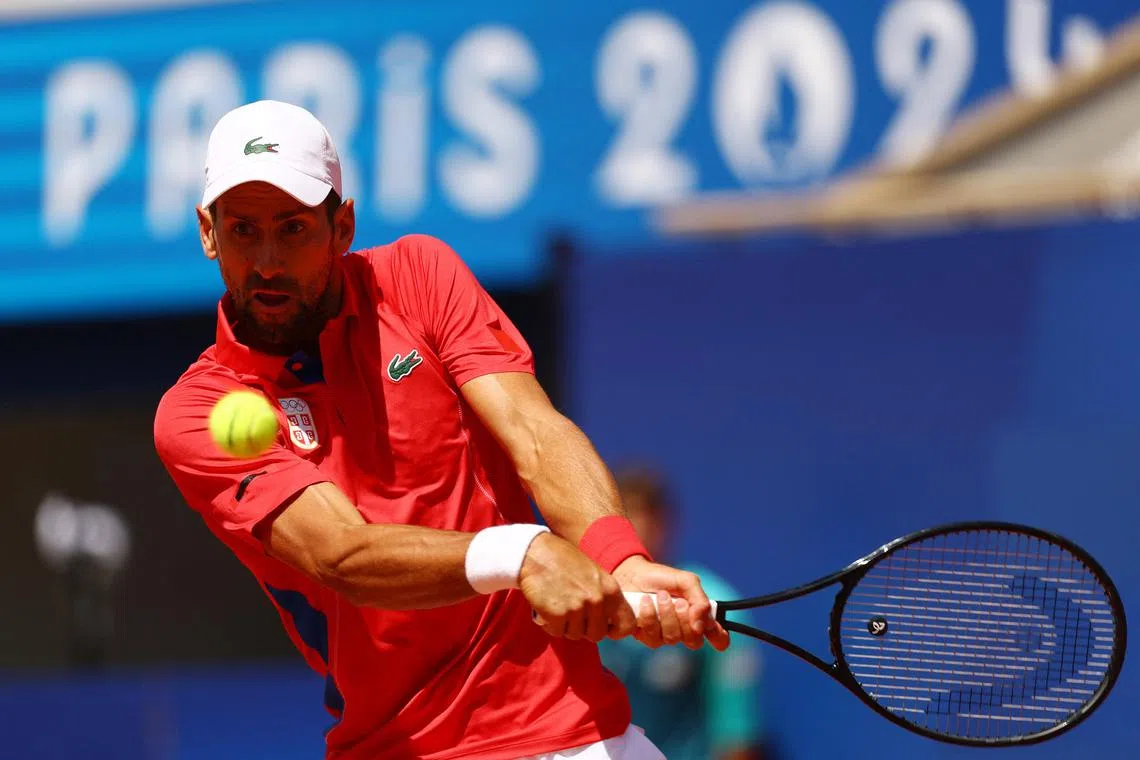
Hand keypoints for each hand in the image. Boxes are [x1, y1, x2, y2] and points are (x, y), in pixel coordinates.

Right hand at [520, 533, 636, 641]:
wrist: (536, 553)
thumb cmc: (564, 561)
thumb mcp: (594, 574)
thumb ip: (604, 596)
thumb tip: (609, 621)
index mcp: (610, 589)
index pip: (627, 624)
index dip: (617, 631)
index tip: (607, 630)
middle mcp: (597, 599)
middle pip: (597, 634)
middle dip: (585, 629)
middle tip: (573, 615)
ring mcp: (577, 608)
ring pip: (576, 635)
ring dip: (566, 626)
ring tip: (559, 607)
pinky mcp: (557, 614)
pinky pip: (558, 632)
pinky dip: (551, 625)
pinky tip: (547, 610)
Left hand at [613, 556, 730, 650]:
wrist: (632, 574)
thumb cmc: (661, 577)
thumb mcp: (686, 581)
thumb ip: (699, 600)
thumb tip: (701, 625)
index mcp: (698, 616)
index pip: (717, 636)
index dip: (720, 638)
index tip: (714, 631)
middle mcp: (684, 629)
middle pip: (694, 641)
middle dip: (686, 621)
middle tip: (678, 601)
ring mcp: (665, 634)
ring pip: (673, 639)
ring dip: (667, 615)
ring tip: (661, 596)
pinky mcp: (647, 636)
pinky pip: (653, 637)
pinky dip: (650, 617)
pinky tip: (646, 602)